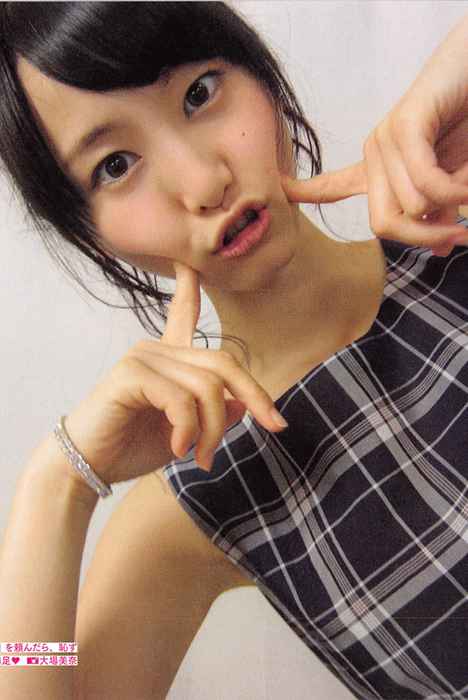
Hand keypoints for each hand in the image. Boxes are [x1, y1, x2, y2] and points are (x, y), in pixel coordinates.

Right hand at [63, 262, 286, 481]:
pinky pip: (181, 400)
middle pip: (223, 363)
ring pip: (208, 387)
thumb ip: (212, 414)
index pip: (183, 313)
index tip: (190, 263)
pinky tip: (179, 450)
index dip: (191, 288)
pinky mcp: (131, 374)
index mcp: (167, 358)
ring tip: (202, 457)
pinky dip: (189, 430)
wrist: (88, 466)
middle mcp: (156, 350)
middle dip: (255, 396)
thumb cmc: (131, 447)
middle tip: (273, 428)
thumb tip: (242, 404)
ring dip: (214, 429)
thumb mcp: (185, 433)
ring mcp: (143, 357)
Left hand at [282, 13, 467, 256]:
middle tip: (459, 235)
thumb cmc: (466, 127)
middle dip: (424, 237)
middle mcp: (374, 154)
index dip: (306, 192)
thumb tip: (440, 249)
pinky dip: (453, 191)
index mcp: (378, 168)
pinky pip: (424, 182)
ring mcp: (385, 139)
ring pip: (411, 206)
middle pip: (383, 225)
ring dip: (452, 205)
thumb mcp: (450, 181)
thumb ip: (438, 211)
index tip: (279, 190)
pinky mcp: (405, 124)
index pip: (332, 187)